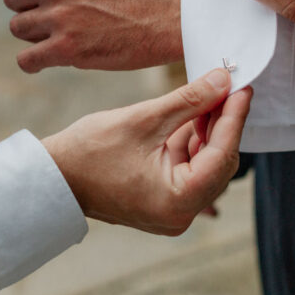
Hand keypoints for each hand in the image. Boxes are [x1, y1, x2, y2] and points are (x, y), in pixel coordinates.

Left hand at [3, 0, 182, 71]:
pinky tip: (47, 60)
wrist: (173, 16)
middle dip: (28, 9)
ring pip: (18, 28)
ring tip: (59, 38)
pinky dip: (33, 62)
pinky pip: (26, 59)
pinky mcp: (66, 49)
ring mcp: (58, 16)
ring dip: (34, 35)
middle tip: (52, 20)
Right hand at [41, 68, 251, 235]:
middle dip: (222, 122)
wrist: (52, 177)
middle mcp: (181, 215)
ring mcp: (173, 211)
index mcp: (179, 201)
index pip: (222, 154)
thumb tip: (224, 80)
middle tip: (227, 86)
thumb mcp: (145, 119)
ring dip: (207, 129)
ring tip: (207, 94)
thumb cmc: (89, 152)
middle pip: (219, 162)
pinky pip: (189, 169)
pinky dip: (191, 141)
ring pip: (206, 163)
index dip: (235, 117)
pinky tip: (191, 113)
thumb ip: (189, 100)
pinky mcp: (164, 201)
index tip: (243, 87)